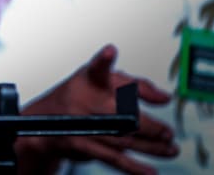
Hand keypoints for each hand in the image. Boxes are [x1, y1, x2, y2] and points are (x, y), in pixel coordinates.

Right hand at [17, 45, 178, 174]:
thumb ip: (136, 85)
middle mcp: (83, 99)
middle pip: (124, 113)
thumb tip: (165, 98)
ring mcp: (81, 123)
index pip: (97, 67)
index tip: (110, 51)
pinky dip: (133, 167)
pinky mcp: (82, 144)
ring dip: (151, 148)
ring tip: (169, 149)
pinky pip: (112, 158)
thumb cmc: (80, 97)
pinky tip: (149, 170)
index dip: (103, 59)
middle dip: (151, 127)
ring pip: (124, 138)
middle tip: (168, 133)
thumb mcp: (102, 81)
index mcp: (89, 79)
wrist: (44, 122)